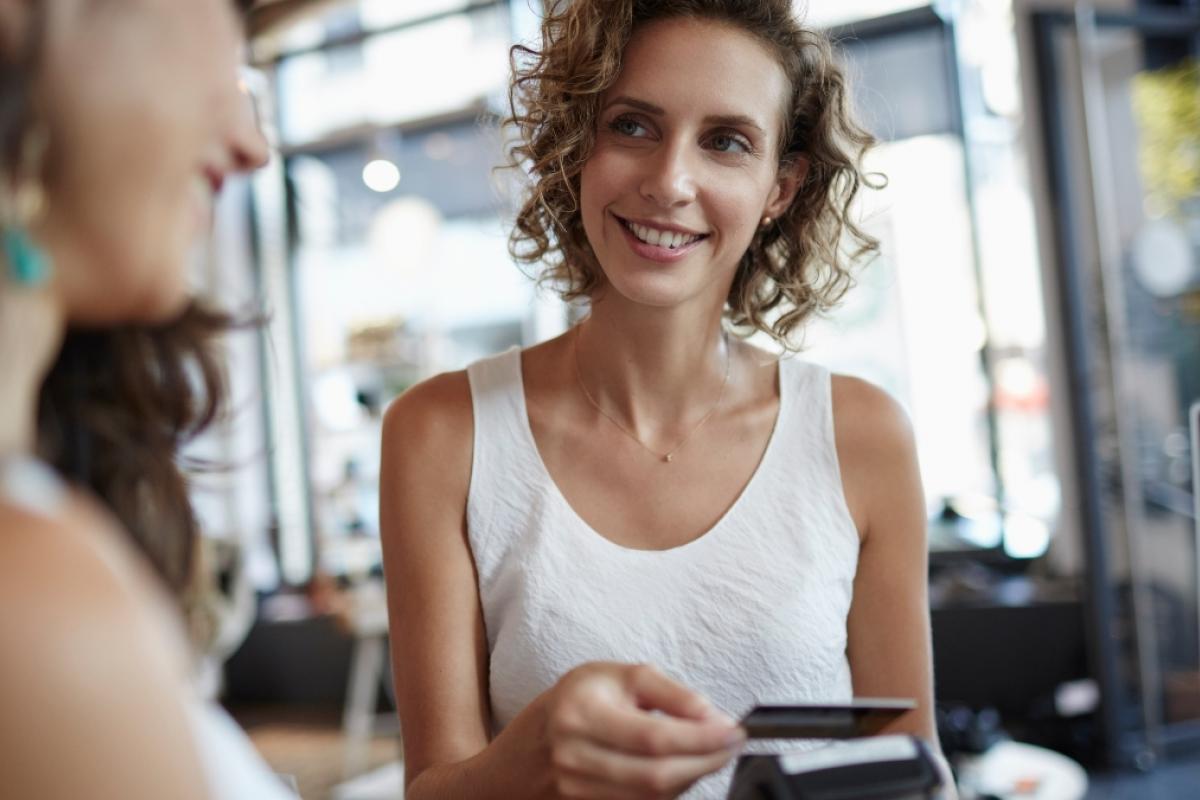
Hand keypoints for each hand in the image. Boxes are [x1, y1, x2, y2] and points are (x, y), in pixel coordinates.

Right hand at [541, 662, 744, 798]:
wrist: (526, 749)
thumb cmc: (578, 702)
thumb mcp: (617, 677)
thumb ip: (668, 692)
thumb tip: (711, 716)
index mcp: (582, 712)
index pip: (654, 736)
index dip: (701, 738)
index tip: (733, 731)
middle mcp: (575, 755)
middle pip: (657, 774)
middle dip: (706, 761)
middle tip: (731, 744)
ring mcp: (577, 790)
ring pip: (654, 796)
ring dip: (692, 777)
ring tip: (708, 753)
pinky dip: (671, 790)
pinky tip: (682, 769)